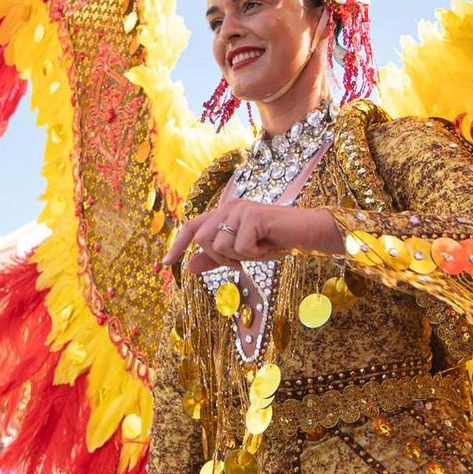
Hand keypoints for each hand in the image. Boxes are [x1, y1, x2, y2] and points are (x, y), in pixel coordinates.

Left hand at [165, 200, 339, 275]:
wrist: (306, 233)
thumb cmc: (276, 241)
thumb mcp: (242, 254)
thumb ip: (217, 258)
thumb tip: (190, 267)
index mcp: (224, 213)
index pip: (192, 227)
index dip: (178, 244)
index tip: (166, 262)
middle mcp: (228, 206)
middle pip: (204, 241)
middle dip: (222, 257)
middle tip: (246, 257)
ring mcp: (239, 209)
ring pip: (220, 246)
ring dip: (241, 256)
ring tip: (259, 248)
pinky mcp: (252, 216)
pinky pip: (240, 247)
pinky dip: (254, 254)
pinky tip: (267, 245)